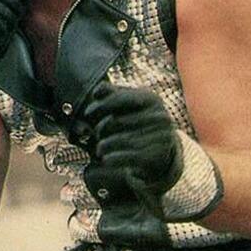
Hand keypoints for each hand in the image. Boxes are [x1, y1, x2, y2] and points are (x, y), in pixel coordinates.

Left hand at [84, 82, 182, 199]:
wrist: (163, 146)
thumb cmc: (139, 119)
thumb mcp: (130, 103)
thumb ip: (113, 94)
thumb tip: (96, 91)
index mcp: (151, 99)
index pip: (120, 98)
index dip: (101, 105)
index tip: (87, 112)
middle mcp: (159, 116)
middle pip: (117, 121)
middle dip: (101, 128)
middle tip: (93, 135)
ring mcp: (161, 135)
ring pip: (122, 140)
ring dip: (105, 145)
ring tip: (98, 148)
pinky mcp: (158, 154)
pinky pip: (131, 156)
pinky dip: (116, 158)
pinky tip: (106, 159)